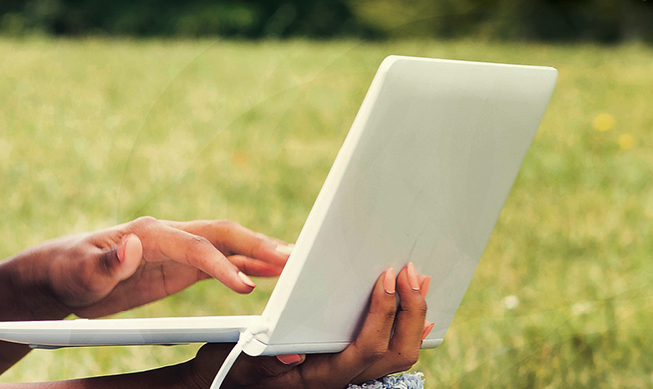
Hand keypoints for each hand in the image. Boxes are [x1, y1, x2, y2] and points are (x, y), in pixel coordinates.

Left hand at [25, 216, 294, 318]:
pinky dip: (247, 266)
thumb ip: (106, 262)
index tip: (244, 286)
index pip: (195, 246)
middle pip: (222, 235)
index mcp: (148, 233)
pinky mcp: (179, 266)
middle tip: (293, 259)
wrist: (58, 272)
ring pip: (228, 245)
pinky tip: (271, 274)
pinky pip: (221, 262)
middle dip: (258, 245)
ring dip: (260, 253)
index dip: (221, 264)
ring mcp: (177, 250)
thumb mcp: (79, 272)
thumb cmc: (66, 271)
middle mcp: (168, 236)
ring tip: (297, 264)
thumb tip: (133, 244)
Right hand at [184, 263, 432, 388]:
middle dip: (410, 312)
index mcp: (322, 377)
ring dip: (415, 316)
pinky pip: (392, 349)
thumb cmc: (234, 372)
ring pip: (399, 352)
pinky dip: (408, 325)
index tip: (384, 278)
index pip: (366, 349)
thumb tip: (290, 354)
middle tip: (412, 273)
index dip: (382, 313)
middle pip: (396, 353)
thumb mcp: (241, 365)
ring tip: (421, 281)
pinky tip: (417, 305)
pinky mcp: (352, 361)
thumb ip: (263, 361)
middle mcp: (344, 378)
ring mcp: (352, 372)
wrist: (231, 383)